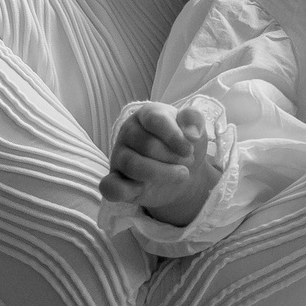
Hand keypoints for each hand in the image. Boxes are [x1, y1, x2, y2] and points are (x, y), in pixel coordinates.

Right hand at [99, 101, 218, 224]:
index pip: (155, 120)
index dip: (174, 136)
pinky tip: (144, 188)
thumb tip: (192, 133)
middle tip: (187, 162)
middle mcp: (128, 132)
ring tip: (180, 175)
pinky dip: (127, 190)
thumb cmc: (184, 146)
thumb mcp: (195, 129)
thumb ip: (194, 120)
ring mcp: (119, 156)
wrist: (183, 173)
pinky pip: (110, 187)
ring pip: (133, 166)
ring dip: (162, 174)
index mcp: (146, 115)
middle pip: (147, 145)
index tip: (189, 150)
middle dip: (173, 157)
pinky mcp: (114, 180)